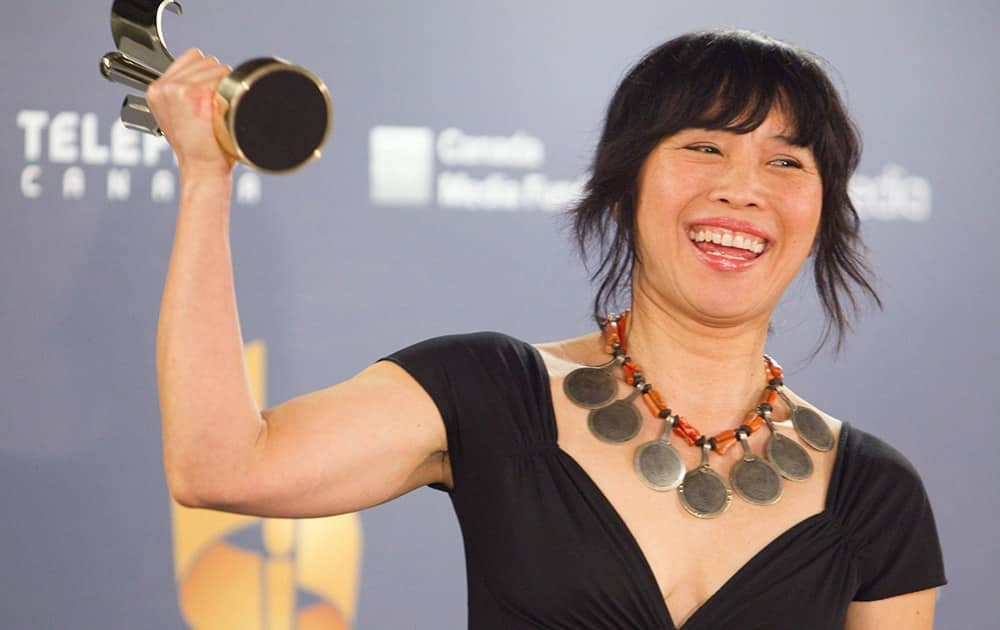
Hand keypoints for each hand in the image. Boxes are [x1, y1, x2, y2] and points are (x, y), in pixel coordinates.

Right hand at [146, 48, 234, 179]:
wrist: (202, 169)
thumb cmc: (198, 148)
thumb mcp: (177, 118)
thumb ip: (181, 94)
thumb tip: (201, 77)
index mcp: (156, 90)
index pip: (191, 57)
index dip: (206, 74)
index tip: (208, 94)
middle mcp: (164, 87)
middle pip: (206, 60)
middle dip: (216, 79)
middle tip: (214, 107)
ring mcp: (178, 89)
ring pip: (216, 67)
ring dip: (224, 85)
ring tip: (217, 110)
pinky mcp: (195, 93)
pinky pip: (223, 77)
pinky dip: (229, 91)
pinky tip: (222, 111)